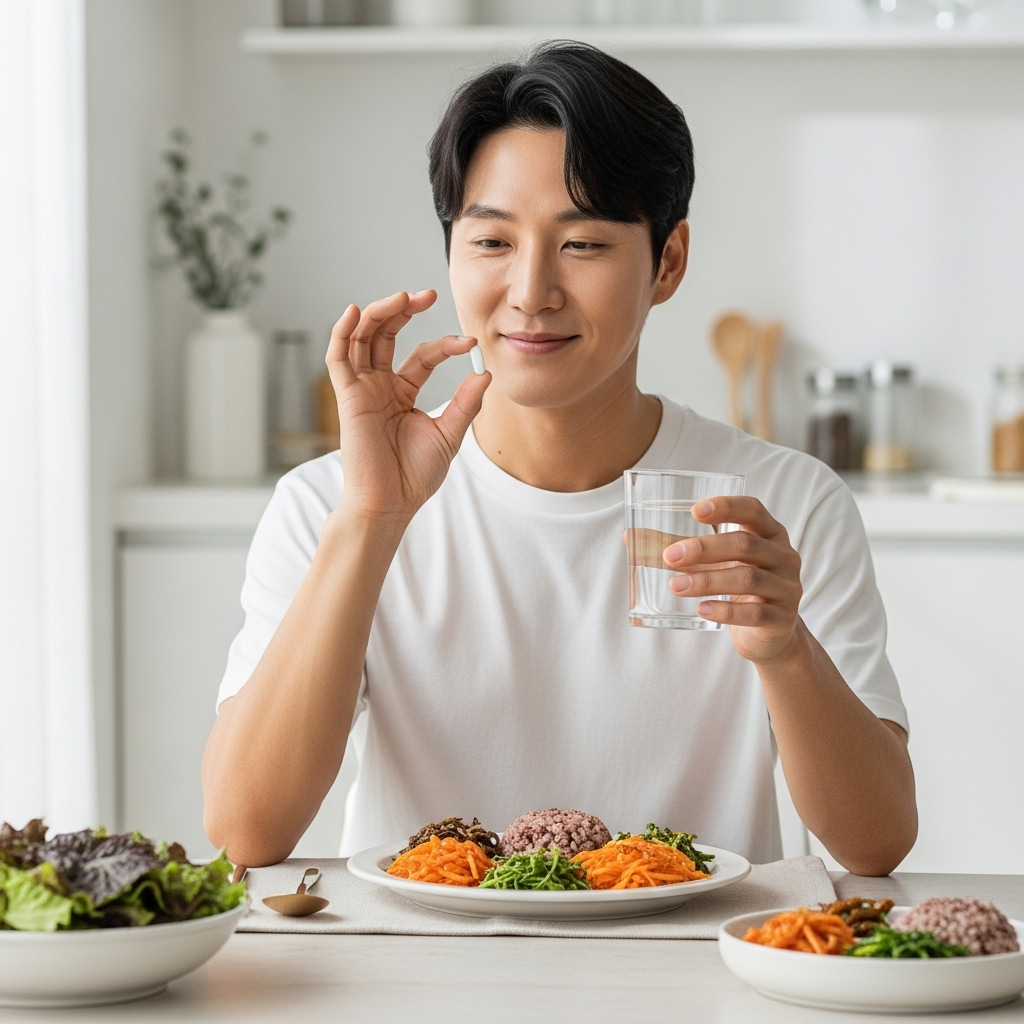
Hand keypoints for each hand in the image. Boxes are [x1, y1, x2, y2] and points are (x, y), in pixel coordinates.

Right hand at [326, 289, 489, 519]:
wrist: (391, 503)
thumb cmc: (414, 476)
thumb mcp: (449, 434)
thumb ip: (465, 404)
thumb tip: (485, 373)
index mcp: (402, 393)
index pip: (422, 355)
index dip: (445, 345)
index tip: (470, 342)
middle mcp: (379, 386)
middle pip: (385, 335)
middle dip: (404, 311)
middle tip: (429, 294)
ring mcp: (361, 390)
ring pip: (362, 338)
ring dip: (379, 312)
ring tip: (403, 297)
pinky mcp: (347, 398)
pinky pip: (338, 358)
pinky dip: (342, 332)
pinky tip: (355, 311)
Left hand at [662, 497, 802, 663]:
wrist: (771, 635)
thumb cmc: (737, 587)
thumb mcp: (715, 563)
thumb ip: (679, 548)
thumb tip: (630, 538)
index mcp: (769, 533)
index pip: (752, 510)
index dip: (726, 507)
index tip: (694, 511)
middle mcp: (783, 556)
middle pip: (745, 544)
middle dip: (703, 549)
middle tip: (669, 557)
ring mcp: (787, 587)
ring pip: (748, 578)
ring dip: (707, 581)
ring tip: (675, 586)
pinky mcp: (782, 619)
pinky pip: (755, 613)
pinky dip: (726, 611)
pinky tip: (702, 610)